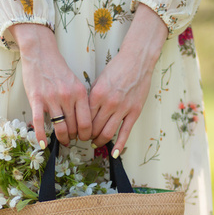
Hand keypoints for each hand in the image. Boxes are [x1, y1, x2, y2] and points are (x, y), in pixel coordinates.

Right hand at [8, 23, 91, 147]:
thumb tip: (83, 122)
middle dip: (74, 137)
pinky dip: (41, 136)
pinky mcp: (37, 99)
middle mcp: (67, 97)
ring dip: (62, 138)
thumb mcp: (75, 83)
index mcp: (80, 93)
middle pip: (74, 127)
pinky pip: (39, 122)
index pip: (87, 122)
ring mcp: (52, 99)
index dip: (87, 134)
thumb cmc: (58, 69)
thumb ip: (79, 101)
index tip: (84, 138)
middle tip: (72, 140)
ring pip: (60, 128)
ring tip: (62, 141)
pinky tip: (43, 144)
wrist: (40, 53)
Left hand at [89, 3, 167, 156]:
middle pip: (93, 128)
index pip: (84, 118)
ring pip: (107, 133)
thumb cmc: (117, 68)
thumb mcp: (98, 81)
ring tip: (95, 143)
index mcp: (97, 94)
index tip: (76, 131)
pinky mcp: (134, 112)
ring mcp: (122, 108)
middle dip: (86, 136)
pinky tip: (115, 153)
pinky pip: (125, 132)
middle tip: (83, 139)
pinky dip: (119, 145)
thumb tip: (84, 114)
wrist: (137, 60)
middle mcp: (108, 103)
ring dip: (99, 141)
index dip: (78, 128)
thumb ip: (92, 98)